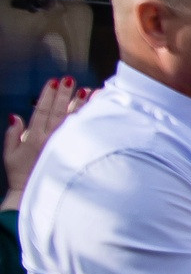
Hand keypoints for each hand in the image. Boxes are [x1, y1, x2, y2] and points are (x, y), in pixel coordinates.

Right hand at [3, 76, 83, 203]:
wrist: (32, 193)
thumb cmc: (21, 175)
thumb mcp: (9, 154)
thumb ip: (13, 133)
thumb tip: (16, 116)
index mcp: (34, 137)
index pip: (41, 110)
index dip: (47, 95)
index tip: (53, 82)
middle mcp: (50, 139)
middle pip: (58, 111)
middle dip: (64, 94)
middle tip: (69, 80)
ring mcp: (64, 146)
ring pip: (74, 121)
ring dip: (81, 104)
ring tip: (88, 90)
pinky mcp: (74, 153)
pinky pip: (84, 133)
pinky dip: (90, 120)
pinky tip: (97, 110)